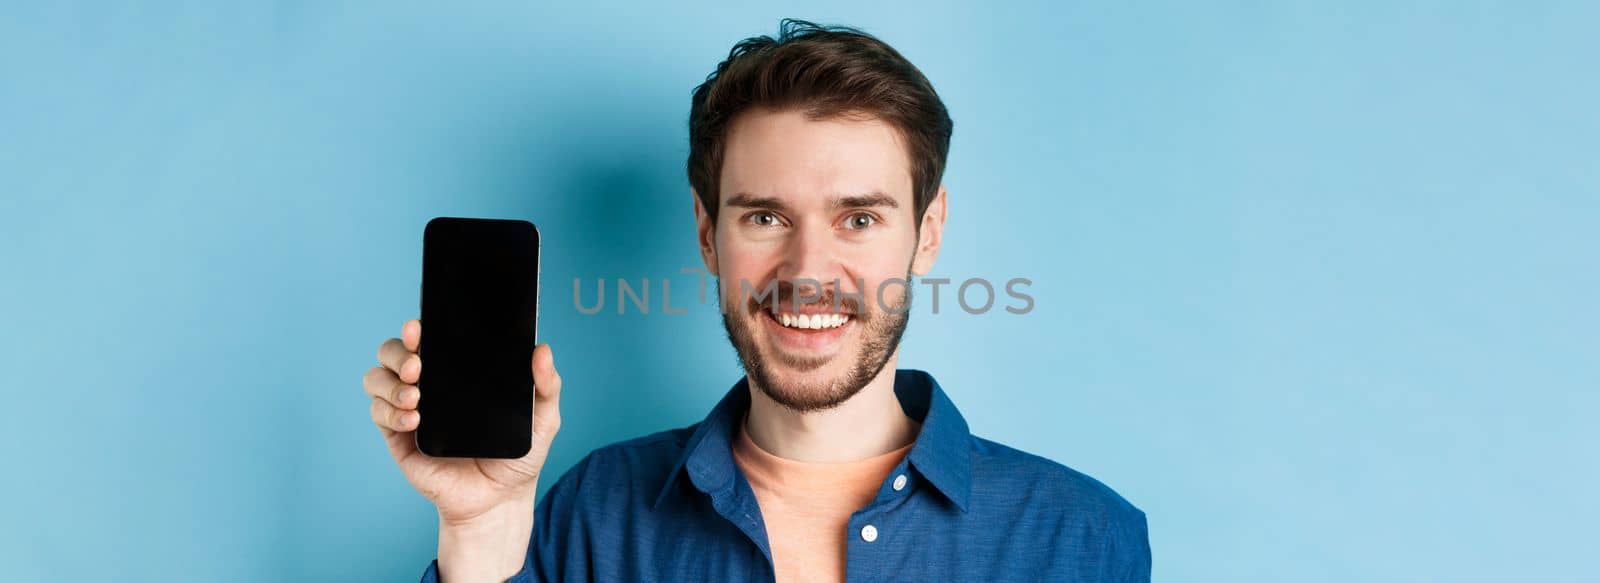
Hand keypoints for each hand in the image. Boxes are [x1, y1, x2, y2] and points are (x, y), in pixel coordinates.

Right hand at [362, 319, 563, 524]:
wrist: (499, 499)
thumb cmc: (517, 455)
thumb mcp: (542, 419)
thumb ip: (547, 385)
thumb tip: (543, 350)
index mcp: (457, 371)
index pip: (429, 338)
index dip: (417, 328)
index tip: (419, 328)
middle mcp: (428, 384)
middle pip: (393, 352)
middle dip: (398, 352)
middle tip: (418, 365)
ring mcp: (410, 409)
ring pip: (376, 378)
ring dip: (390, 383)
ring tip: (416, 397)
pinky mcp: (399, 437)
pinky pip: (379, 414)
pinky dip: (391, 413)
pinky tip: (415, 421)